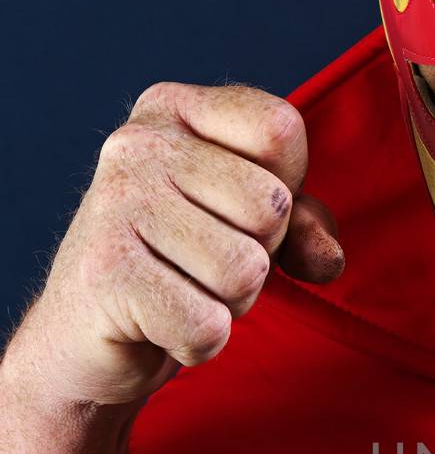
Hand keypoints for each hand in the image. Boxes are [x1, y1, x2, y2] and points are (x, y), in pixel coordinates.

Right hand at [8, 82, 342, 406]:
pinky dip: (199, 343)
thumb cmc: (181, 264)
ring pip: (245, 271)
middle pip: (272, 206)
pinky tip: (161, 326)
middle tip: (203, 264)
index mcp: (174, 109)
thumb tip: (328, 258)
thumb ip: (305, 227)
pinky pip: (208, 324)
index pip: (280, 129)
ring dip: (229, 304)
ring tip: (183, 291)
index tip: (233, 209)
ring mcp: (116, 203)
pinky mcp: (106, 272)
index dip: (284, 187)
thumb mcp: (253, 227)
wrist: (88, 332)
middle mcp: (138, 143)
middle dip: (258, 256)